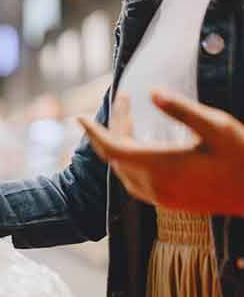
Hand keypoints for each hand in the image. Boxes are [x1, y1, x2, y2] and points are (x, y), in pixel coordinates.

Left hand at [78, 89, 243, 215]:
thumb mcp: (217, 126)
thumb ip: (181, 110)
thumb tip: (152, 93)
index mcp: (162, 166)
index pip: (113, 148)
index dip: (93, 132)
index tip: (79, 117)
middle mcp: (155, 185)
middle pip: (117, 156)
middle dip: (114, 128)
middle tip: (123, 101)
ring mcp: (161, 197)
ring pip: (124, 171)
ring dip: (121, 145)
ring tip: (129, 119)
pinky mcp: (168, 202)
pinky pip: (135, 181)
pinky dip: (129, 161)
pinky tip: (139, 146)